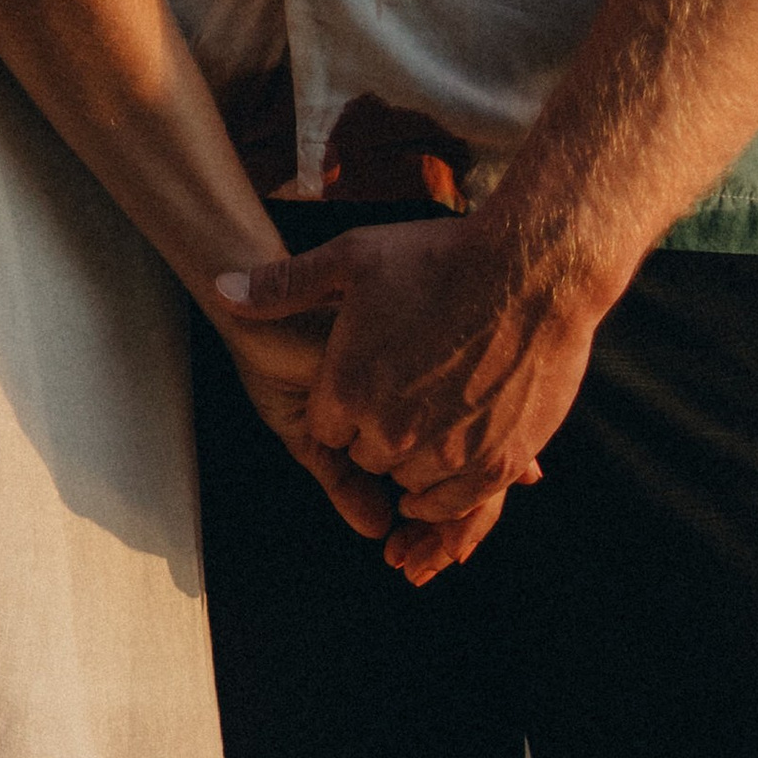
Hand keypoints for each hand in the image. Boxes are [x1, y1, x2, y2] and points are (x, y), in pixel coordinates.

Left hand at [221, 213, 599, 533]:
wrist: (537, 265)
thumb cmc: (444, 257)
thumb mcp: (355, 258)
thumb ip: (284, 285)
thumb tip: (220, 289)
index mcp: (348, 389)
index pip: (328, 430)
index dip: (347, 407)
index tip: (372, 381)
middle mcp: (391, 430)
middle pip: (370, 458)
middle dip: (382, 434)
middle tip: (410, 393)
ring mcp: (445, 451)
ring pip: (414, 485)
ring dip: (421, 462)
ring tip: (440, 415)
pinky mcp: (496, 463)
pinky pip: (459, 500)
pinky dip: (455, 486)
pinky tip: (458, 453)